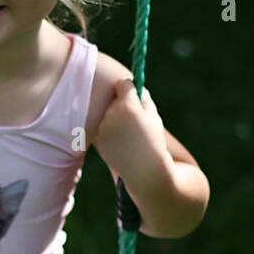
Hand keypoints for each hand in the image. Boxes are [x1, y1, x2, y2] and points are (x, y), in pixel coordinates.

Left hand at [94, 76, 170, 192]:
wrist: (144, 169)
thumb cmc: (153, 141)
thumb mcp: (154, 117)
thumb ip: (144, 98)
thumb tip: (136, 88)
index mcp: (127, 106)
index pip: (122, 84)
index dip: (130, 88)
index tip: (133, 93)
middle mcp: (111, 115)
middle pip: (114, 100)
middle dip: (123, 105)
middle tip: (135, 120)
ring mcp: (103, 128)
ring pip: (109, 116)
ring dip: (116, 120)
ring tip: (131, 135)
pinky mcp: (99, 140)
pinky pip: (105, 129)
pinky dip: (112, 133)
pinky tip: (123, 144)